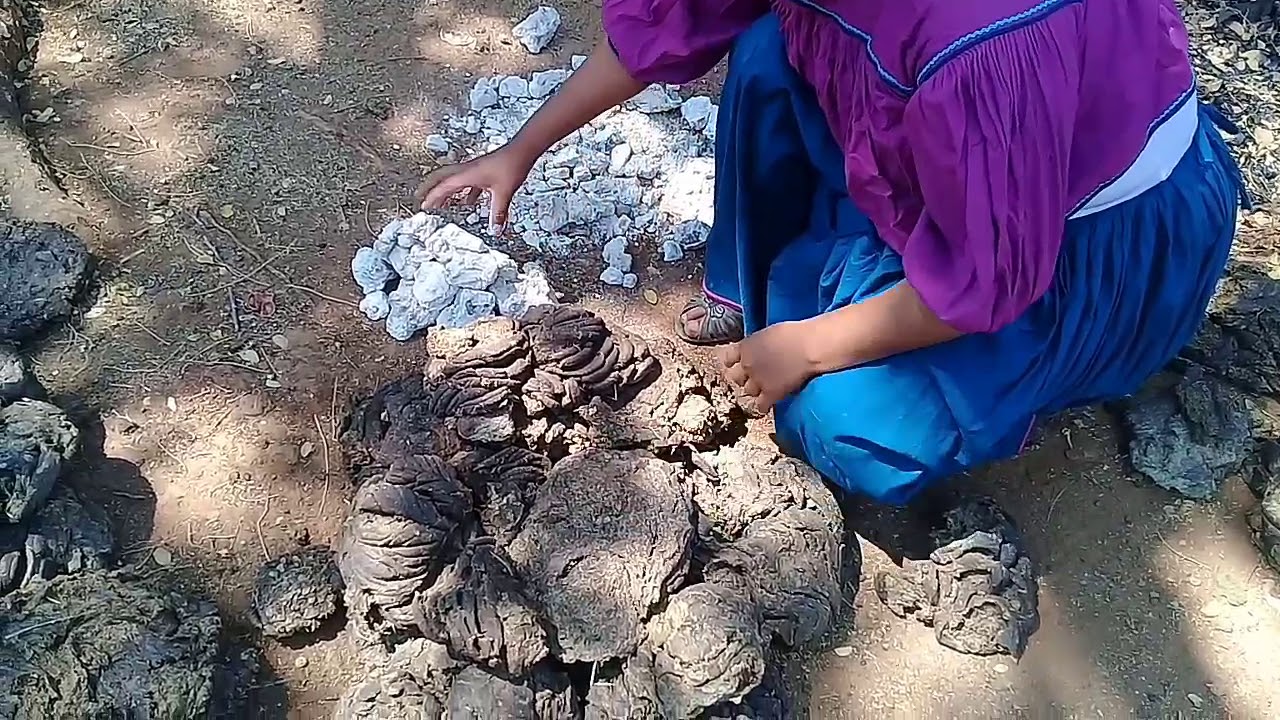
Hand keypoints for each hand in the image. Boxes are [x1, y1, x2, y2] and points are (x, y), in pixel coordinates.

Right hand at [413, 145, 535, 228]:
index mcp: (466, 175)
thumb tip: (495, 231)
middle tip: (421, 197)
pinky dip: (464, 192)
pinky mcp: (483, 170)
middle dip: (430, 188)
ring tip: (442, 203)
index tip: (423, 206)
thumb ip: (498, 213)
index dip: (432, 197)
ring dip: (446, 190)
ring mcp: (474, 169)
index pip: (443, 187)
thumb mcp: (503, 193)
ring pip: (453, 179)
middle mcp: (467, 170)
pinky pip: (468, 182)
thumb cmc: (511, 166)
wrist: (522, 150)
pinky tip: (469, 202)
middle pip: (441, 178)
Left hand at [718, 320, 818, 412]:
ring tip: (766, 387)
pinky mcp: (771, 394)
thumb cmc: (794, 333)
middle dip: (743, 377)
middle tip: (755, 376)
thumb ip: (757, 345)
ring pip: (748, 391)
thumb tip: (758, 351)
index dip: (732, 363)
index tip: (738, 364)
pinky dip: (763, 406)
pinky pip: (760, 406)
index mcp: (745, 347)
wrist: (808, 346)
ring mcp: (757, 381)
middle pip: (736, 378)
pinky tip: (768, 403)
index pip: (727, 359)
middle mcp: (747, 365)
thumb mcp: (767, 333)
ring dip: (755, 390)